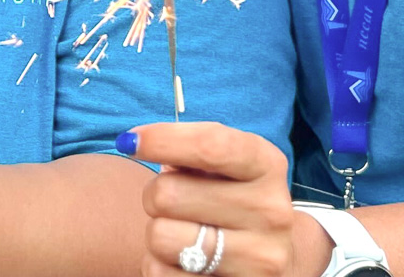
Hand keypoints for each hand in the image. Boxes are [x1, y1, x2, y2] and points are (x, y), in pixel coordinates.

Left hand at [129, 123, 330, 276]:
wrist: (274, 258)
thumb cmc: (232, 198)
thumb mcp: (226, 165)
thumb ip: (191, 149)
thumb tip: (136, 142)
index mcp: (268, 166)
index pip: (210, 146)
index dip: (162, 140)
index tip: (129, 141)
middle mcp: (270, 211)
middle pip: (168, 194)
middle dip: (155, 195)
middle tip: (172, 202)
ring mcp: (258, 258)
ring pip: (160, 237)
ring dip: (157, 234)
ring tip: (181, 233)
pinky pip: (161, 274)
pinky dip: (159, 266)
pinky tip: (185, 262)